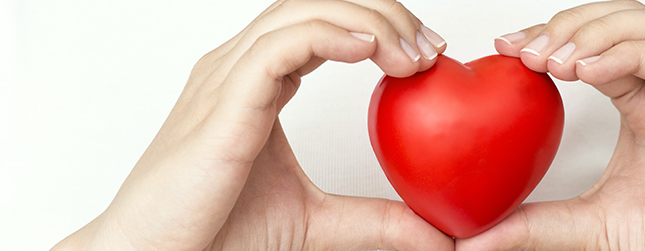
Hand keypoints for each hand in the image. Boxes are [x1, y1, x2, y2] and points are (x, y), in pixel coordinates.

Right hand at [52, 0, 451, 249]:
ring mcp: (227, 79)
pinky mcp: (223, 104)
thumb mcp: (315, 221)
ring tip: (411, 56)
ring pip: (302, 10)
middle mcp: (238, 69)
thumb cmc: (212, 233)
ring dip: (368, 20)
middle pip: (316, 2)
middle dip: (382, 12)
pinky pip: (278, 46)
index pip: (321, 22)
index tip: (425, 58)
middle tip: (430, 50)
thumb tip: (432, 235)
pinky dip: (329, 36)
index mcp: (255, 83)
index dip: (377, 26)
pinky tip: (369, 51)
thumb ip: (373, 220)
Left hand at [460, 0, 644, 249]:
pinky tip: (589, 72)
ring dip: (597, 31)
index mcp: (643, 104)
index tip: (507, 49)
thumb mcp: (589, 225)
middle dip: (569, 25)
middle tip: (525, 50)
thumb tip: (474, 239)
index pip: (594, 47)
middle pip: (621, 21)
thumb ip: (536, 223)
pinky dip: (630, 53)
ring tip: (555, 58)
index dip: (550, 38)